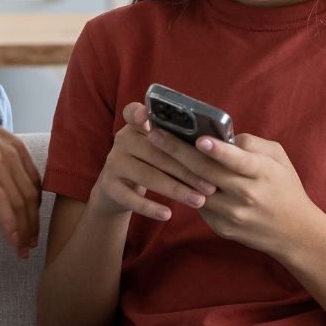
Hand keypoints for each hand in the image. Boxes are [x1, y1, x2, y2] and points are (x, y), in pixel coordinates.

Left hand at [0, 90, 41, 258]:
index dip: (10, 224)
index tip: (15, 245)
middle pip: (19, 201)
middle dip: (25, 230)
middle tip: (24, 251)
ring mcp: (11, 152)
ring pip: (31, 192)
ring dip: (34, 219)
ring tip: (32, 239)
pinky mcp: (19, 148)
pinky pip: (35, 177)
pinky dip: (38, 198)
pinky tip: (34, 215)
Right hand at [87, 103, 217, 221]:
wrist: (115, 189)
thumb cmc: (150, 164)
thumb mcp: (156, 148)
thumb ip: (176, 142)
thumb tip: (216, 147)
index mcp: (135, 126)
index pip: (133, 112)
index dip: (140, 113)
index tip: (147, 117)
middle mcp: (122, 141)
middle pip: (155, 152)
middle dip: (186, 170)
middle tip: (211, 186)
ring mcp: (113, 163)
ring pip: (147, 176)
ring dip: (175, 189)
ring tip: (199, 201)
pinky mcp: (109, 186)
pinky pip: (131, 198)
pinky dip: (150, 207)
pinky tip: (168, 214)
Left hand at [150, 131, 323, 256]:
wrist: (295, 233)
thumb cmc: (284, 187)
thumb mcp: (278, 159)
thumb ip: (251, 144)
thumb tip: (219, 136)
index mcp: (262, 172)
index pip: (237, 160)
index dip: (218, 151)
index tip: (199, 139)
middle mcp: (246, 194)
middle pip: (205, 172)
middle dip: (177, 151)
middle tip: (154, 134)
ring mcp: (232, 213)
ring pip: (195, 189)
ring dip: (172, 170)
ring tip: (152, 150)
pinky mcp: (221, 227)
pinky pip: (197, 205)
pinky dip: (182, 189)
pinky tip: (166, 174)